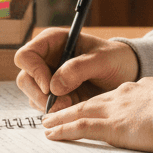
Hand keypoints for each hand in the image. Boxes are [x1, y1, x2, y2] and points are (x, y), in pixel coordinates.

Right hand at [14, 27, 138, 111]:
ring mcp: (49, 78)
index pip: (26, 55)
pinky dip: (55, 111)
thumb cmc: (115, 59)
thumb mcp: (102, 59)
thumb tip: (53, 86)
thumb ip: (79, 68)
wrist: (126, 73)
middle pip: (25, 78)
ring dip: (48, 105)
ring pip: (32, 95)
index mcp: (53, 42)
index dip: (34, 71)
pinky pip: (44, 106)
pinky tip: (73, 108)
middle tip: (62, 105)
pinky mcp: (55, 95)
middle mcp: (46, 59)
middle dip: (39, 95)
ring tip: (72, 105)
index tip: (49, 87)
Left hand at [41, 77, 152, 152]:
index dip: (100, 102)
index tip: (91, 108)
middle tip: (56, 112)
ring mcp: (117, 110)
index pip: (115, 96)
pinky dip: (64, 130)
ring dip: (61, 117)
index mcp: (142, 89)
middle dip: (73, 107)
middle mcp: (125, 95)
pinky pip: (81, 127)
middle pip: (92, 100)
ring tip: (47, 123)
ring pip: (81, 111)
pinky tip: (52, 134)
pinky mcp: (113, 127)